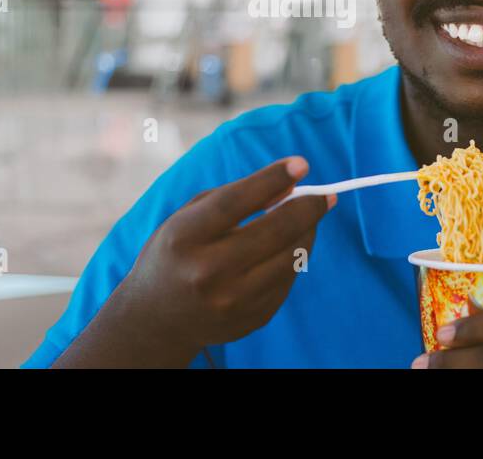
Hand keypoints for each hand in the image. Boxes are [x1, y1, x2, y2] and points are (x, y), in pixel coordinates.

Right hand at [57, 157, 333, 367]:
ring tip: (302, 219)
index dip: (272, 179)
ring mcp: (233, 301)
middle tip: (325, 195)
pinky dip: (293, 257)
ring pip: (292, 256)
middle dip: (308, 207)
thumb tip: (292, 184)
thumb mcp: (189, 217)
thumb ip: (235, 196)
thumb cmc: (176, 253)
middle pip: (275, 231)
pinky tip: (283, 248)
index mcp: (185, 238)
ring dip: (306, 231)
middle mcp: (208, 273)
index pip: (236, 202)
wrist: (157, 319)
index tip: (301, 164)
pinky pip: (289, 279)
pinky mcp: (253, 318)